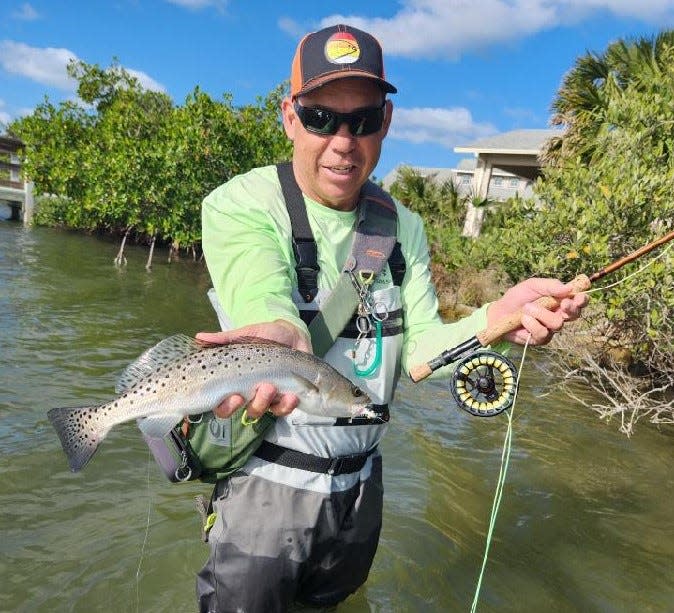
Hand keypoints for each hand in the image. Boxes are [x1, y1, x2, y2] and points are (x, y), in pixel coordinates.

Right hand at [195, 320, 311, 419]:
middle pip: (244, 412)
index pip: (223, 404)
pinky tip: (291, 396)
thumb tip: (198, 337)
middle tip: (258, 389)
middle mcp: (251, 394)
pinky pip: (284, 409)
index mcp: (237, 383)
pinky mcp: (287, 397)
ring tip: (271, 386)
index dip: (225, 406)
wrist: (292, 334)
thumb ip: (224, 340)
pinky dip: (287, 405)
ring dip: (266, 401)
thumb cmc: (265, 336)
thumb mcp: (245, 336)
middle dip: (251, 405)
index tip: (233, 397)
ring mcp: (269, 397)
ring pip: (263, 411)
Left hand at [487, 278, 587, 344]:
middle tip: (564, 303)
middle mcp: (558, 315)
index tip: (580, 296)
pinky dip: (532, 324)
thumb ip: (550, 286)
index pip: (578, 302)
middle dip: (570, 309)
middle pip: (574, 315)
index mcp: (560, 301)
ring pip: (557, 324)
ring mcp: (550, 329)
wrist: (499, 312)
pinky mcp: (540, 339)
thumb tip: (569, 288)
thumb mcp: (533, 286)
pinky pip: (542, 333)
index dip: (582, 300)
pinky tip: (523, 319)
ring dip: (542, 314)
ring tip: (527, 307)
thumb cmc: (517, 297)